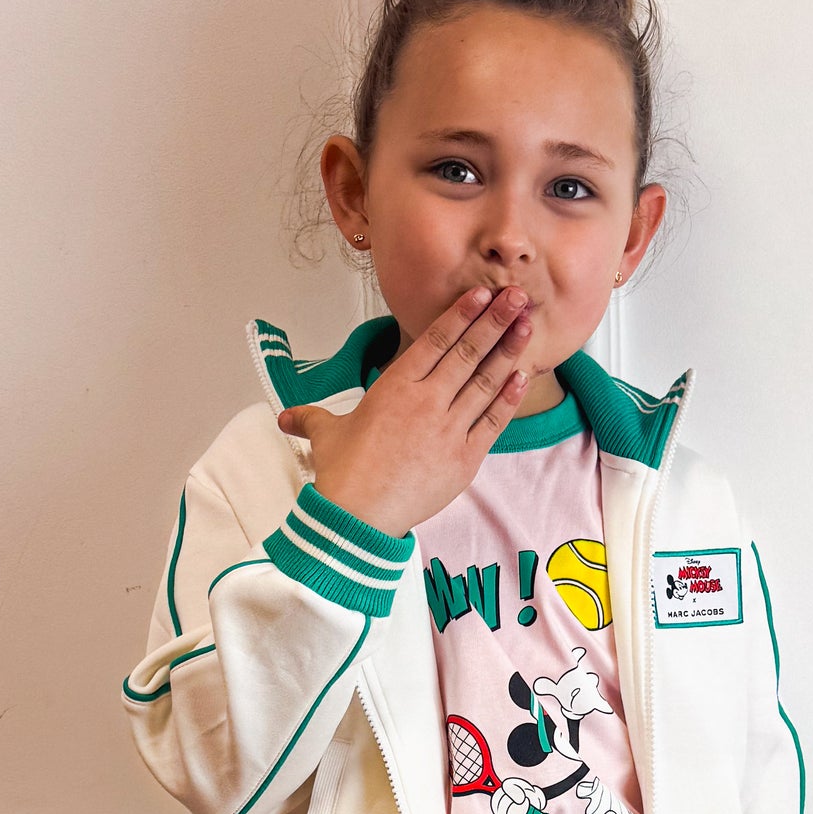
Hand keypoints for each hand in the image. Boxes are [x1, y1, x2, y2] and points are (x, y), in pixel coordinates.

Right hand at [276, 285, 534, 538]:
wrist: (357, 518)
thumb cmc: (343, 476)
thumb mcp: (326, 436)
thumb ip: (311, 418)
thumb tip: (286, 419)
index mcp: (395, 387)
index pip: (435, 340)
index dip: (461, 314)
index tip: (482, 295)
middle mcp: (426, 401)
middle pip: (467, 353)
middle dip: (495, 321)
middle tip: (517, 296)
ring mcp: (448, 429)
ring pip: (485, 382)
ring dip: (508, 351)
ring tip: (527, 325)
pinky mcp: (464, 459)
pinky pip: (493, 421)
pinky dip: (509, 398)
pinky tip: (522, 376)